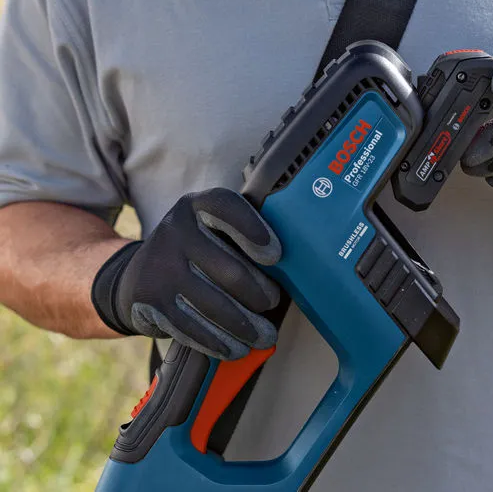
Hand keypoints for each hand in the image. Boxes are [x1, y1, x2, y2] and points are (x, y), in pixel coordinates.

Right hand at [92, 188, 281, 359]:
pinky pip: (191, 327)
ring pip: (213, 304)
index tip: (276, 255)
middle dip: (258, 293)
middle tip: (272, 304)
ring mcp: (159, 267)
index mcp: (195, 206)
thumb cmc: (196, 253)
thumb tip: (293, 268)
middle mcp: (174, 230)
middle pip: (228, 268)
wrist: (135, 276)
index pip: (226, 208)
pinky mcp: (149, 301)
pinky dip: (218, 342)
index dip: (253, 229)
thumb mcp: (211, 230)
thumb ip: (241, 237)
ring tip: (264, 336)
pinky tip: (236, 349)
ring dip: (244, 326)